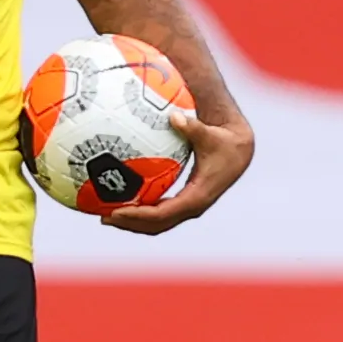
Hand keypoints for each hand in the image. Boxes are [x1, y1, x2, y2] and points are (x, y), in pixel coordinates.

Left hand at [103, 110, 253, 234]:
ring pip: (157, 222)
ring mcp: (188, 206)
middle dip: (130, 224)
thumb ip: (193, 128)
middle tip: (104, 217)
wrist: (238, 151)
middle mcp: (191, 206)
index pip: (163, 214)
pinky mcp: (185, 200)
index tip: (118, 212)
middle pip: (157, 225)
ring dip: (133, 221)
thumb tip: (175, 117)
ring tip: (105, 214)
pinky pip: (160, 210)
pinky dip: (141, 210)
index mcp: (197, 197)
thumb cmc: (224, 141)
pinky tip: (122, 199)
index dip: (139, 216)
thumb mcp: (210, 134)